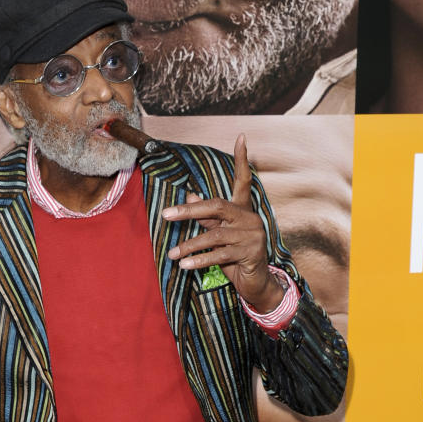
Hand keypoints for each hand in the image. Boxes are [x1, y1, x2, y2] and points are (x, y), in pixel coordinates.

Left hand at [162, 133, 282, 312]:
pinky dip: (200, 261)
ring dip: (190, 245)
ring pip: (215, 236)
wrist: (256, 284)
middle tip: (166, 215)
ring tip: (172, 254)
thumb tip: (189, 194)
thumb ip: (206, 216)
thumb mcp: (219, 235)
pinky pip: (220, 255)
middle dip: (189, 211)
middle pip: (217, 206)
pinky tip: (185, 266)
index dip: (242, 160)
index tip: (242, 137)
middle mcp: (250, 218)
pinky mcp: (251, 253)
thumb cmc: (235, 257)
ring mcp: (252, 236)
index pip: (243, 181)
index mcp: (243, 210)